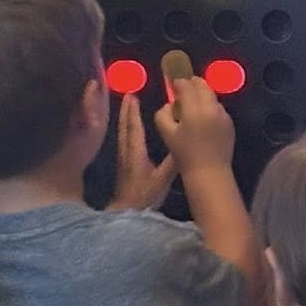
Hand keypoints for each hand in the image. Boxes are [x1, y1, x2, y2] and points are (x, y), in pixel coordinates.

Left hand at [107, 92, 176, 210]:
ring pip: (122, 131)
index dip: (133, 111)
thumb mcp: (162, 179)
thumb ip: (173, 162)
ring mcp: (123, 156)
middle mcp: (126, 151)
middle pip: (124, 125)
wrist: (127, 211)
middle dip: (126, 109)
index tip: (133, 96)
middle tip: (129, 93)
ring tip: (128, 103)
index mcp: (135, 152)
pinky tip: (129, 125)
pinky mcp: (123, 162)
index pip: (134, 127)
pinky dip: (125, 126)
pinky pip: (123, 138)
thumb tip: (183, 143)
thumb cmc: (145, 196)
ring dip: (124, 116)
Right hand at [154, 74, 235, 175]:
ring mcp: (223, 115)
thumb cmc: (185, 154)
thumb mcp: (166, 133)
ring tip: (193, 105)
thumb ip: (163, 113)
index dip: (179, 83)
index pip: (187, 86)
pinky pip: (218, 108)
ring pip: (212, 96)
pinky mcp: (230, 123)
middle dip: (193, 84)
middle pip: (203, 85)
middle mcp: (212, 108)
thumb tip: (170, 104)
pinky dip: (210, 107)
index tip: (174, 86)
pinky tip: (204, 119)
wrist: (209, 171)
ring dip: (202, 96)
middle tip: (184, 89)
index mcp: (195, 109)